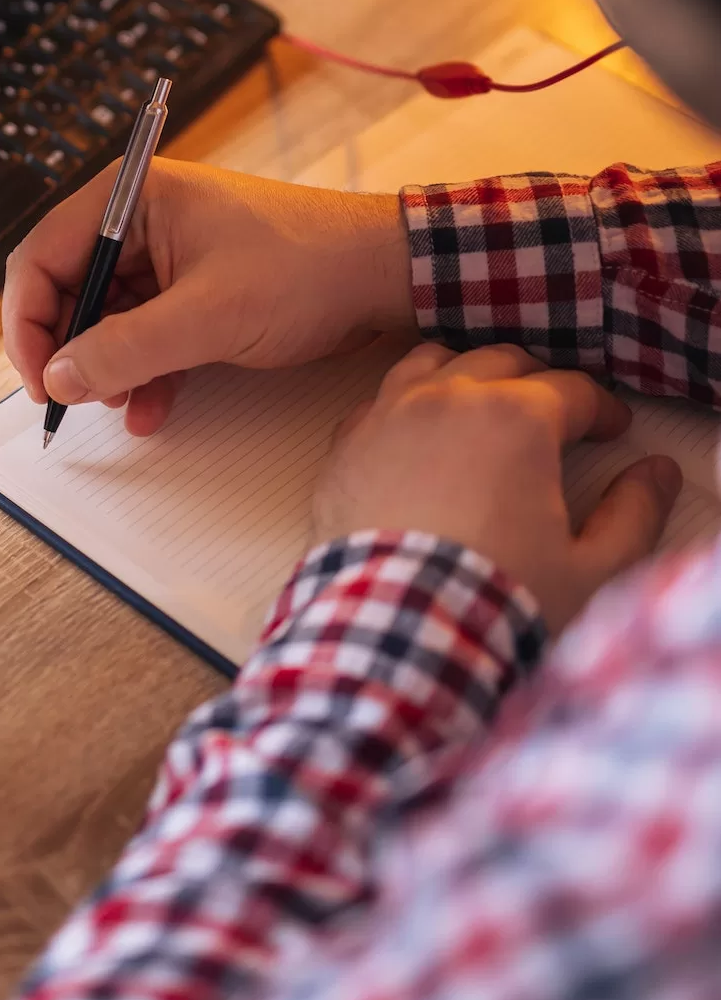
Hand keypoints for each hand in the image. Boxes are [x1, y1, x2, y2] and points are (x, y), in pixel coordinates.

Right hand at [2, 159, 412, 435]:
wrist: (384, 274)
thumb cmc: (306, 269)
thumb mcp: (208, 317)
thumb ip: (126, 349)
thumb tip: (60, 378)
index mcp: (133, 198)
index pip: (44, 256)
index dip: (29, 322)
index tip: (41, 381)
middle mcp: (142, 220)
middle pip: (69, 288)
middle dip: (71, 350)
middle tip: (76, 402)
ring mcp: (168, 254)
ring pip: (107, 317)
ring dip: (107, 367)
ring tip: (124, 405)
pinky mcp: (193, 288)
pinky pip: (145, 331)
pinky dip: (142, 370)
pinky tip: (149, 409)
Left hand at [313, 342, 683, 633]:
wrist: (394, 637)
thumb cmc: (496, 604)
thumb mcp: (591, 571)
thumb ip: (634, 514)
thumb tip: (655, 472)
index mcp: (517, 418)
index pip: (573, 389)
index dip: (602, 409)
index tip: (614, 431)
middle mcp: (449, 397)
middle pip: (503, 362)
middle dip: (538, 383)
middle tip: (557, 417)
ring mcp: (388, 415)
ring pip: (435, 363)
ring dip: (468, 375)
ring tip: (485, 405)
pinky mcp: (344, 446)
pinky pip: (380, 399)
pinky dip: (408, 403)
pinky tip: (418, 432)